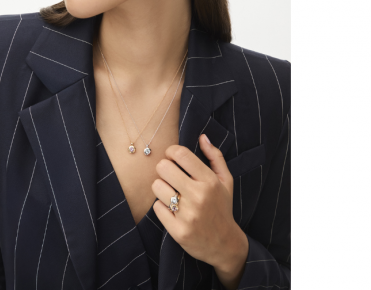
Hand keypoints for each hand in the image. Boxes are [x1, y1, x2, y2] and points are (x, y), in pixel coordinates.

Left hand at [152, 134, 247, 274]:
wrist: (225, 245)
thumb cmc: (222, 207)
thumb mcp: (226, 181)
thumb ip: (215, 156)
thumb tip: (202, 137)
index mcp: (210, 181)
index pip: (180, 154)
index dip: (171, 152)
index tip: (173, 158)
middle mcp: (198, 196)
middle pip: (163, 167)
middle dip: (164, 169)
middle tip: (170, 176)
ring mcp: (187, 214)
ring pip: (156, 186)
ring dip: (161, 188)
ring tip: (172, 193)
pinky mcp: (177, 230)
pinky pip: (156, 207)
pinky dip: (162, 207)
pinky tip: (173, 210)